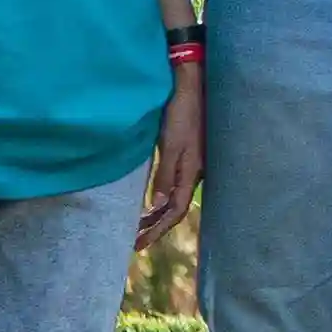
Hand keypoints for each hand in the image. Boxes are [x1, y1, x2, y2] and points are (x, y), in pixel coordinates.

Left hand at [140, 68, 203, 243]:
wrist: (193, 88)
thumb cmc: (182, 114)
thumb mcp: (171, 145)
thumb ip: (165, 175)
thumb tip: (157, 205)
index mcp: (192, 172)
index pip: (174, 211)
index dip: (157, 229)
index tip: (138, 244)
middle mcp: (195, 173)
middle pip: (176, 208)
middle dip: (156, 227)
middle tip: (136, 242)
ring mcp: (193, 165)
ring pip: (175, 198)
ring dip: (158, 214)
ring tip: (141, 226)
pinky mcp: (189, 157)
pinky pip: (176, 186)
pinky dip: (163, 199)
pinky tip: (154, 201)